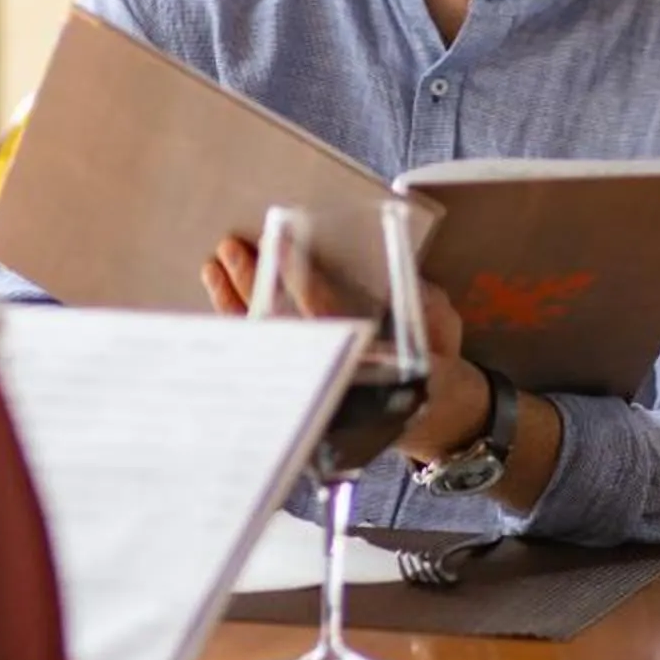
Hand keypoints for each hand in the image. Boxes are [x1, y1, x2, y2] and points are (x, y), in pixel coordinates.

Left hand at [202, 239, 489, 463]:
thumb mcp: (442, 330)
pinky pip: (260, 358)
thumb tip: (395, 273)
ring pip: (263, 346)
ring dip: (235, 305)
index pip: (326, 313)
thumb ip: (422, 302)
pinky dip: (238, 325)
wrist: (432, 417)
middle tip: (233, 249)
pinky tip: (222, 294)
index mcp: (373, 364)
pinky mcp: (299, 388)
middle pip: (279, 329)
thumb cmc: (436, 364)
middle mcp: (335, 380)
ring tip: (216, 266)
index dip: (298, 276)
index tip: (275, 242)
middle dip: (253, 287)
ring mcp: (314, 389)